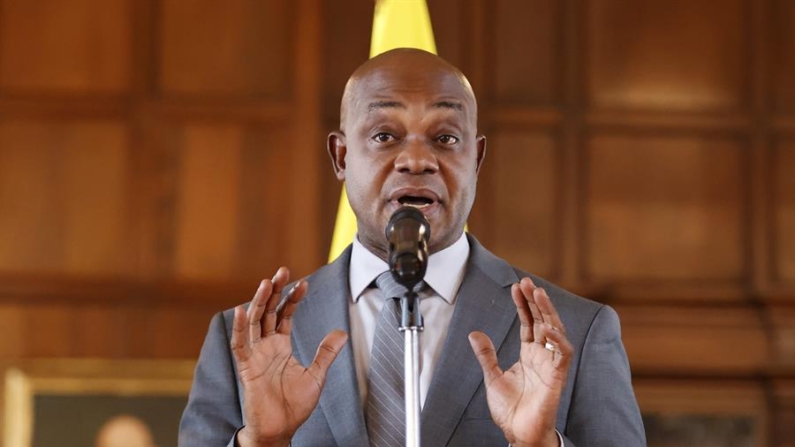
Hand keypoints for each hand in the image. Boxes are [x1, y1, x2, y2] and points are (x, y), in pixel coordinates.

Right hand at [231, 267, 347, 446]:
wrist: (280, 429)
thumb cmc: (294, 405)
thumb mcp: (316, 375)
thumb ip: (326, 352)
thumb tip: (341, 331)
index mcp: (280, 346)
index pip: (284, 315)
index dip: (292, 299)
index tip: (303, 283)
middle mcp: (266, 347)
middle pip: (267, 312)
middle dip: (274, 291)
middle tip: (282, 271)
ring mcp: (255, 355)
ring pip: (254, 322)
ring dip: (259, 302)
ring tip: (267, 283)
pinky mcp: (246, 368)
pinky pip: (240, 345)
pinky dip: (240, 327)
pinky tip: (242, 310)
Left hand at [468, 277, 572, 446]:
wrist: (518, 433)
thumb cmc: (510, 410)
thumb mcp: (492, 376)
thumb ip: (486, 355)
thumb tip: (475, 333)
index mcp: (528, 353)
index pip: (529, 321)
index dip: (524, 304)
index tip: (517, 286)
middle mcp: (541, 355)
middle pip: (542, 320)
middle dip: (536, 300)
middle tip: (527, 282)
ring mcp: (551, 364)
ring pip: (555, 330)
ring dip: (548, 311)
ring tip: (538, 293)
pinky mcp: (557, 376)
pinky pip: (563, 354)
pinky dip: (558, 340)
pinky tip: (548, 328)